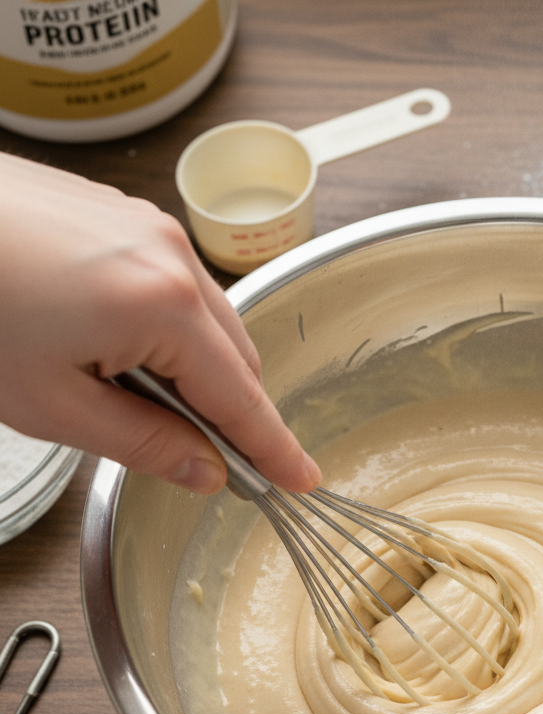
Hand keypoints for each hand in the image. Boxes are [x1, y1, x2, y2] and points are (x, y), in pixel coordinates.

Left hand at [0, 152, 319, 493]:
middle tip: (196, 452)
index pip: (241, 397)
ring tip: (123, 388)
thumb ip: (142, 443)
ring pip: (207, 319)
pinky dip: (165, 327)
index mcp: (162, 304)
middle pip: (235, 357)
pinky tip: (107, 341)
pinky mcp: (122, 216)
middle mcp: (171, 255)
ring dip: (190, 366)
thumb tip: (204, 470)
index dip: (273, 447)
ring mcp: (148, 227)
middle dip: (226, 409)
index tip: (301, 478)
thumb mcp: (50, 402)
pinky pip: (174, 285)